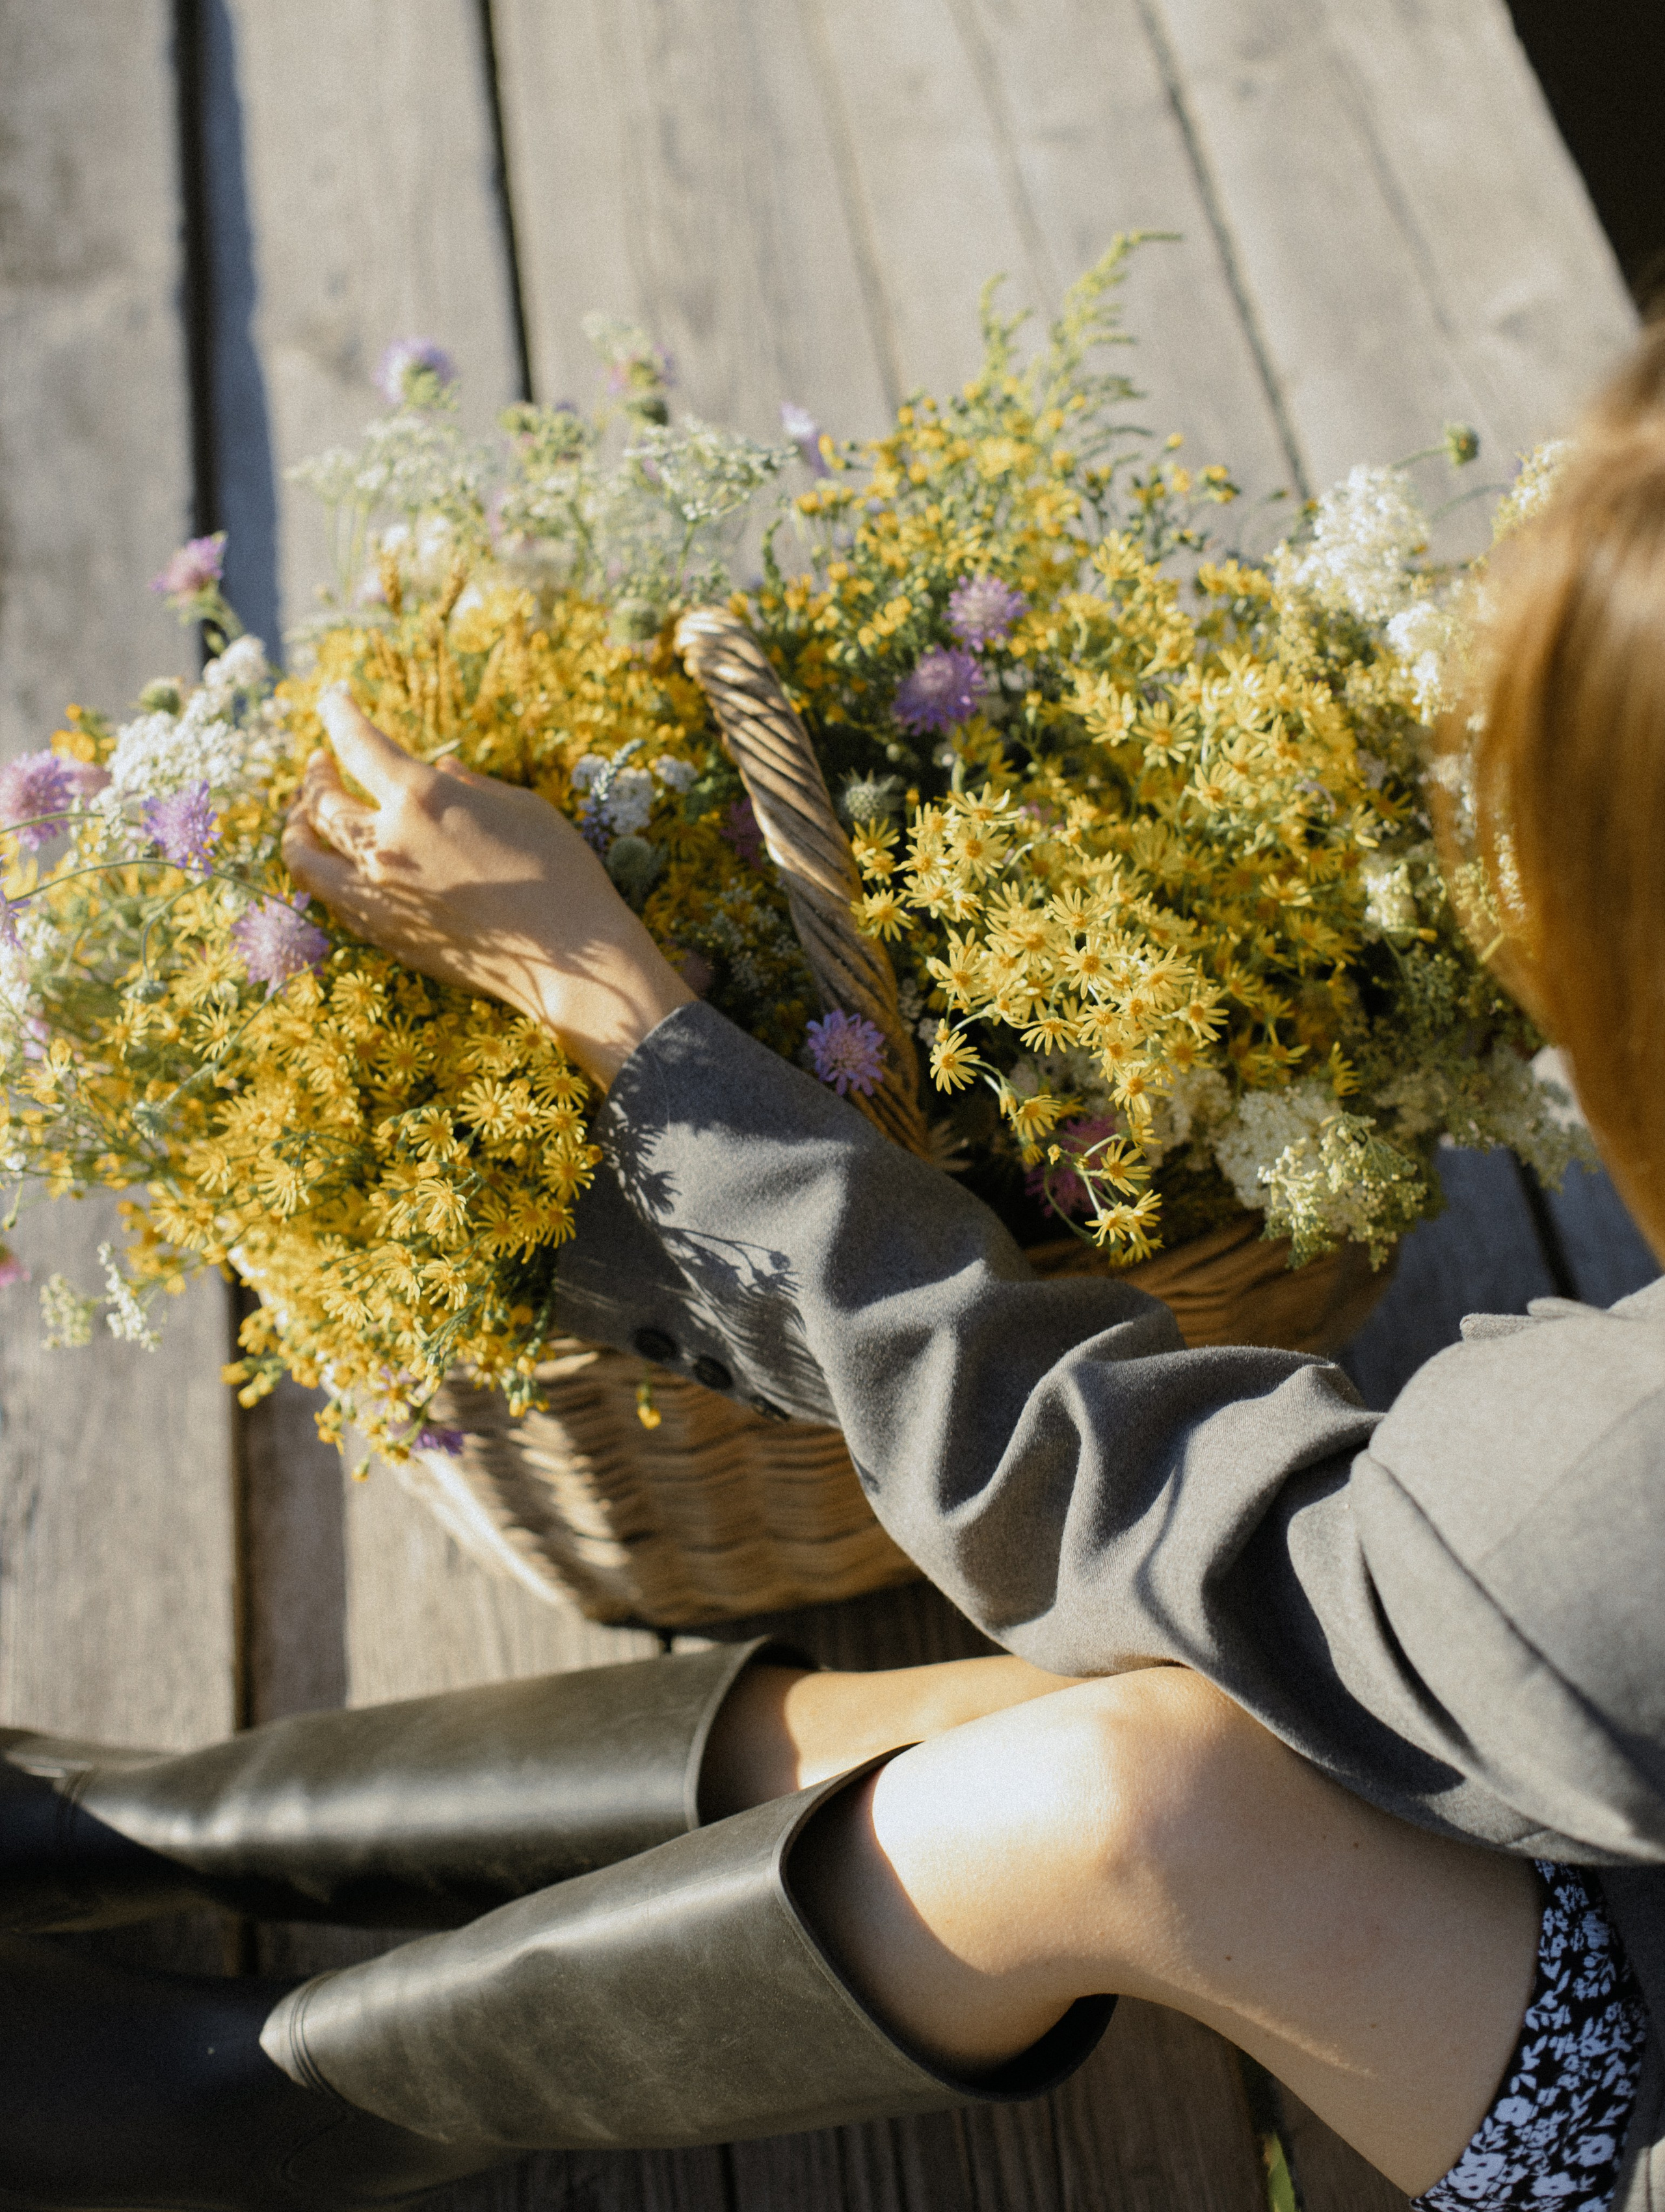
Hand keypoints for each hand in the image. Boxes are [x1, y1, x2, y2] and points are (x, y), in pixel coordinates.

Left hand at [281, 686, 692, 1085]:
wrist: (574, 962)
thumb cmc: (561, 873)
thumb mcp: (522, 808)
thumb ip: (469, 785)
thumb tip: (442, 769)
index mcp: (422, 798)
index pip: (357, 743)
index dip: (338, 714)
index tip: (332, 698)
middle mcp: (387, 844)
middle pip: (320, 804)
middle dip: (315, 776)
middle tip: (320, 764)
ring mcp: (380, 896)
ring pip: (307, 860)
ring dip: (298, 831)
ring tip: (302, 819)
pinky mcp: (387, 936)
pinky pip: (335, 900)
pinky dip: (325, 875)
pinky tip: (335, 866)